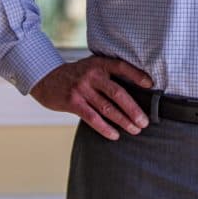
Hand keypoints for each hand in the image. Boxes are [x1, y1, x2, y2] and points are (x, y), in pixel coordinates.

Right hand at [30, 55, 152, 140]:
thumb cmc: (76, 75)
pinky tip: (115, 135)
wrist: (47, 79)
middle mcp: (92, 75)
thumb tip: (135, 90)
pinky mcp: (72, 102)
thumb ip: (108, 74)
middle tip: (145, 121)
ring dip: (123, 121)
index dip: (136, 75)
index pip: (121, 67)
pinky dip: (105, 128)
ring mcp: (81, 89)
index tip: (150, 85)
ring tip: (135, 130)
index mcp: (99, 64)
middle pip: (117, 93)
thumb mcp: (91, 66)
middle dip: (133, 109)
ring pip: (107, 108)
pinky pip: (92, 118)